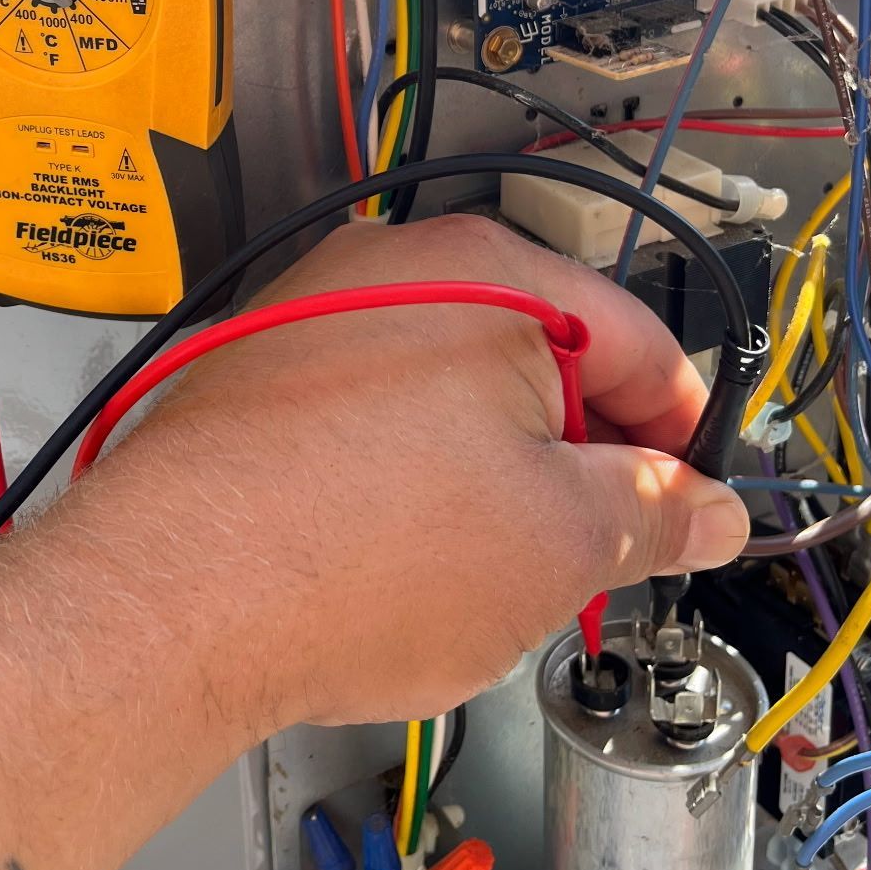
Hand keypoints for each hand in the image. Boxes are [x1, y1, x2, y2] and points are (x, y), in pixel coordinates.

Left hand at [82, 213, 748, 729]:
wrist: (168, 603)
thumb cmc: (347, 557)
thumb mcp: (558, 545)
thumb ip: (654, 515)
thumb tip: (702, 510)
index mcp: (491, 273)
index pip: (639, 341)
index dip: (684, 435)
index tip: (695, 503)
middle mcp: (394, 266)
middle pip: (541, 359)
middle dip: (581, 460)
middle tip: (599, 554)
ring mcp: (315, 315)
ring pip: (451, 392)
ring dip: (491, 473)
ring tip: (483, 570)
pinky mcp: (256, 374)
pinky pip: (369, 413)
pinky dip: (403, 474)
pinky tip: (396, 555)